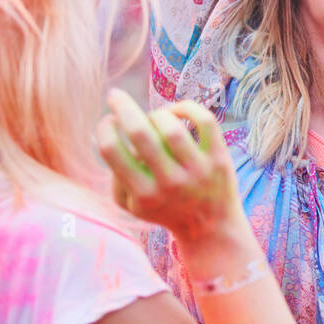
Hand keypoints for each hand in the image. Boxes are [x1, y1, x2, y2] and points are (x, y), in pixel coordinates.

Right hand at [95, 89, 245, 245]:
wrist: (210, 227)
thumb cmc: (164, 209)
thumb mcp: (132, 206)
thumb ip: (114, 178)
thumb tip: (106, 136)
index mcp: (143, 194)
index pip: (112, 151)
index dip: (103, 129)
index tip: (107, 121)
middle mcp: (170, 182)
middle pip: (140, 132)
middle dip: (122, 107)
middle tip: (115, 96)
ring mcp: (198, 170)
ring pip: (171, 126)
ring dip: (157, 113)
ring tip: (154, 116)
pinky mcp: (220, 159)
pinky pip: (205, 122)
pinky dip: (188, 108)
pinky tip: (177, 110)